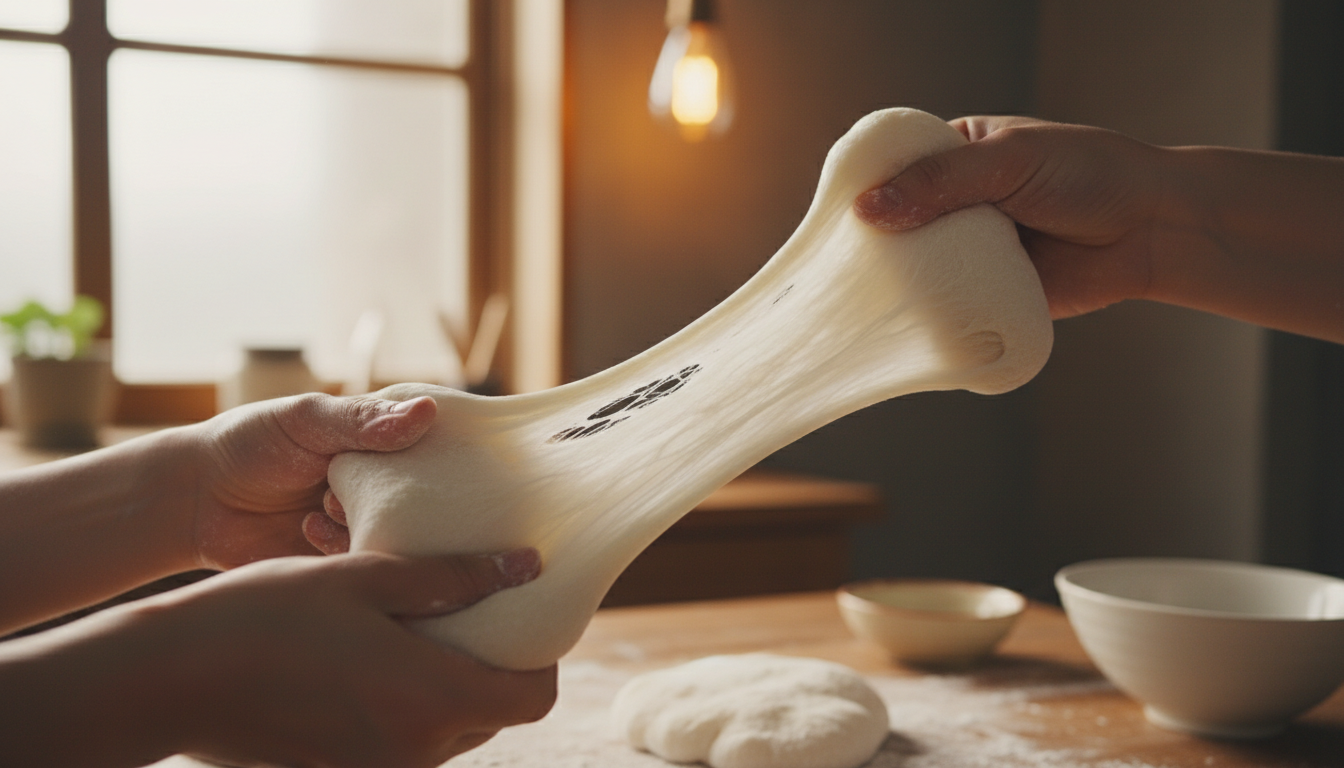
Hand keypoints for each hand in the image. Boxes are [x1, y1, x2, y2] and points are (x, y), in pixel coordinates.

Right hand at [0, 549, 556, 767]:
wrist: (170, 678)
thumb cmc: (268, 616)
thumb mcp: (365, 579)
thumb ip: (453, 578)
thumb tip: (527, 568)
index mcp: (431, 701)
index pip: (533, 698)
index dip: (541, 659)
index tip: (520, 618)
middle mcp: (414, 752)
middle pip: (492, 715)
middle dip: (489, 666)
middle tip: (461, 612)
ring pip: (449, 732)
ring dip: (445, 687)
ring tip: (407, 629)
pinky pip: (403, 745)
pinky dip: (405, 709)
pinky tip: (368, 662)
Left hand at [185, 393, 437, 569]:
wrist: (194, 499)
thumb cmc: (250, 443)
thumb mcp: (306, 419)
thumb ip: (363, 421)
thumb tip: (427, 412)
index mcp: (385, 444)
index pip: (440, 449)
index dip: (455, 457)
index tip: (460, 463)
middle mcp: (385, 485)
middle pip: (432, 498)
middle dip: (416, 497)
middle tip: (385, 490)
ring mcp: (367, 524)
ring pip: (404, 533)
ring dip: (372, 519)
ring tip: (329, 503)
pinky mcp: (346, 562)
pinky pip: (368, 564)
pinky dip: (343, 546)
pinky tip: (308, 527)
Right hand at [853, 115, 1167, 318]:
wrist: (1155, 229)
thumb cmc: (1091, 174)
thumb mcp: (1009, 161)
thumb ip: (941, 182)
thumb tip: (868, 208)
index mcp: (960, 155)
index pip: (898, 168)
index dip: (867, 189)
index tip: (836, 213)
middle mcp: (962, 204)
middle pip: (903, 223)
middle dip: (878, 244)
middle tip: (843, 265)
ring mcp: (976, 250)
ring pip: (924, 267)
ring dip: (904, 282)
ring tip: (866, 298)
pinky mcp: (992, 292)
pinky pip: (953, 304)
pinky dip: (934, 313)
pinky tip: (905, 322)